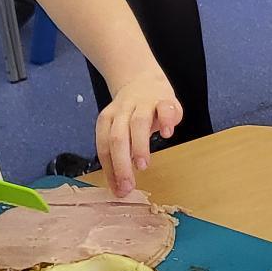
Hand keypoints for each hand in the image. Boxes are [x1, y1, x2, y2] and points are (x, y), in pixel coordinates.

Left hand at [97, 69, 181, 194]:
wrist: (144, 80)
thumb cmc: (132, 115)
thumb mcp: (121, 132)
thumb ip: (119, 157)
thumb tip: (120, 189)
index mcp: (108, 119)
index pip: (104, 145)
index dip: (110, 169)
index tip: (119, 190)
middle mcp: (123, 110)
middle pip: (117, 136)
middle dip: (121, 163)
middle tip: (128, 185)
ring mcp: (144, 103)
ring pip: (138, 122)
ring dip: (139, 145)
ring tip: (143, 165)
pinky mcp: (164, 98)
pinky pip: (164, 107)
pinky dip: (166, 120)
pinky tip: (167, 134)